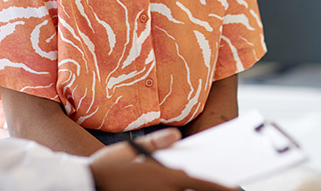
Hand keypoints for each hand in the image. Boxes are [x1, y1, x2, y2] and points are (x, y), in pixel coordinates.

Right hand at [89, 128, 237, 190]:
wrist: (85, 185)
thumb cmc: (106, 168)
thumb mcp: (129, 150)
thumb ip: (155, 143)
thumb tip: (176, 136)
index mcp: (164, 176)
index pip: (200, 182)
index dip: (221, 187)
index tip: (235, 188)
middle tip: (229, 189)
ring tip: (208, 188)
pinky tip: (179, 190)